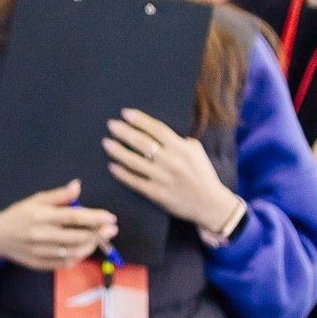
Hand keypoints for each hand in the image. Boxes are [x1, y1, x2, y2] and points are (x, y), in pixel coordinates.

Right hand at [0, 180, 117, 270]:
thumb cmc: (19, 215)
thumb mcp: (36, 200)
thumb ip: (59, 195)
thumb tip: (77, 186)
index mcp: (41, 216)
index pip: (73, 217)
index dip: (94, 218)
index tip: (110, 217)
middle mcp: (41, 235)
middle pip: (77, 237)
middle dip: (99, 233)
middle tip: (111, 229)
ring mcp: (40, 251)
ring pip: (74, 252)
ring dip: (91, 246)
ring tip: (100, 239)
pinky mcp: (40, 263)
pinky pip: (65, 263)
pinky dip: (79, 257)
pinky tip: (85, 249)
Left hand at [105, 109, 242, 229]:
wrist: (210, 204)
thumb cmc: (202, 175)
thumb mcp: (196, 152)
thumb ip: (179, 141)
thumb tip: (158, 132)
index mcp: (182, 148)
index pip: (157, 129)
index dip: (140, 120)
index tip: (126, 113)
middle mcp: (171, 162)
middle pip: (142, 142)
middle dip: (124, 132)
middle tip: (111, 124)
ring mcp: (162, 178)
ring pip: (134, 162)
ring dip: (118, 151)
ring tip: (107, 143)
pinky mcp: (156, 193)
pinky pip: (134, 181)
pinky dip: (121, 173)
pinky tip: (112, 166)